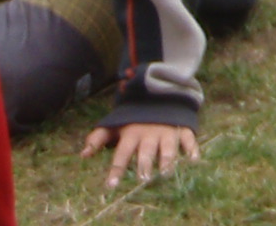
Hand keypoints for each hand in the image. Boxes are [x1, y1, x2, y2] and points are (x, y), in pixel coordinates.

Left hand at [82, 122, 198, 185]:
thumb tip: (83, 155)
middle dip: (145, 165)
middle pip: (146, 152)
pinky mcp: (182, 127)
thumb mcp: (115, 124)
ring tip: (166, 172)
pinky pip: (188, 138)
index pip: (122, 153)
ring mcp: (167, 130)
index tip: (111, 184)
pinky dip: (191, 149)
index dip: (117, 169)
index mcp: (131, 134)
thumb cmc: (134, 116)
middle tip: (143, 179)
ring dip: (167, 160)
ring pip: (167, 147)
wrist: (159, 92)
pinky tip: (193, 159)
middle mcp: (149, 134)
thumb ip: (98, 138)